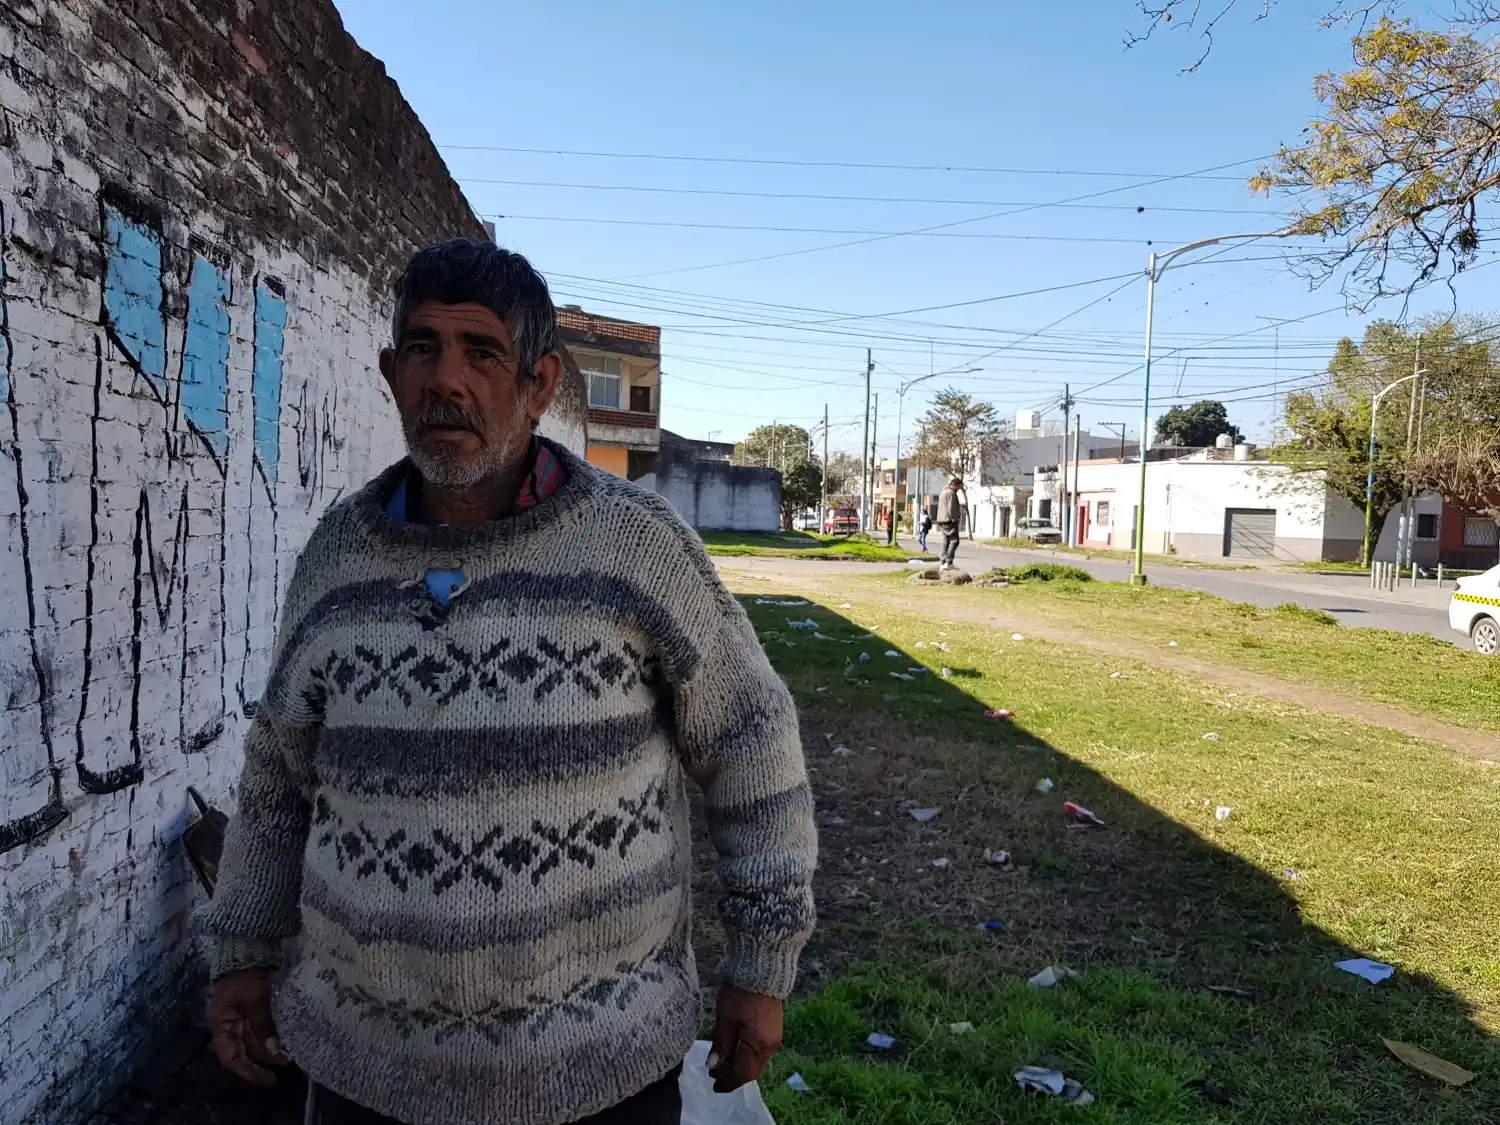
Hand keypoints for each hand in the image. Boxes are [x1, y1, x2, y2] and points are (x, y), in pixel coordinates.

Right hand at [208, 969, 290, 1085]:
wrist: (250, 950)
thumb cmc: (246, 975)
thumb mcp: (254, 1000)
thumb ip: (262, 1026)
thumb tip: (274, 1052)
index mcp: (221, 1025)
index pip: (231, 1058)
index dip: (248, 1071)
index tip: (268, 1079)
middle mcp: (229, 1027)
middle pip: (245, 1052)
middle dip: (265, 1060)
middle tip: (287, 1062)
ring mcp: (241, 1020)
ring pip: (255, 1043)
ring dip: (271, 1050)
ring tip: (290, 1055)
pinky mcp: (254, 1013)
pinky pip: (261, 1032)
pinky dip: (272, 1038)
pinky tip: (286, 1042)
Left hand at [707, 984, 782, 1092]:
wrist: (762, 968)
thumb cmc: (741, 993)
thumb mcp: (726, 1018)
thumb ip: (721, 1043)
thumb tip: (714, 1066)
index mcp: (759, 1045)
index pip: (743, 1073)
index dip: (728, 1082)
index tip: (714, 1086)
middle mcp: (771, 1045)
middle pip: (752, 1070)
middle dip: (734, 1076)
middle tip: (715, 1076)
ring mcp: (774, 1037)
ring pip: (757, 1062)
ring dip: (741, 1066)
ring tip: (723, 1064)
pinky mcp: (774, 1028)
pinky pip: (760, 1051)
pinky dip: (747, 1056)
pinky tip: (736, 1051)